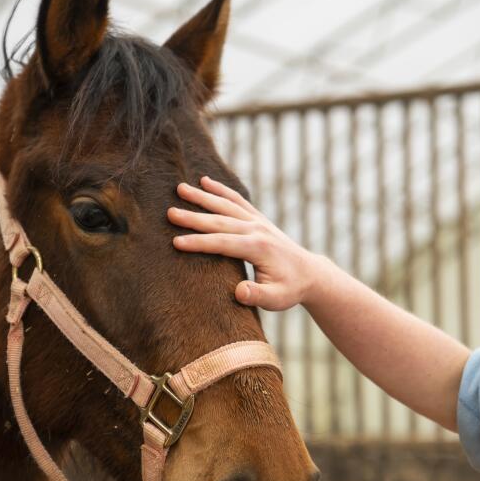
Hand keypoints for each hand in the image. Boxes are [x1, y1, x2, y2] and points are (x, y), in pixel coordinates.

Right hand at [168, 176, 325, 310]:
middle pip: (220, 221)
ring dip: (202, 196)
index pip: (223, 244)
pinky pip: (237, 200)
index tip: (176, 242)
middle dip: (193, 217)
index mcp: (258, 248)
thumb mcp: (277, 299)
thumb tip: (239, 292)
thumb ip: (258, 295)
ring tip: (180, 188)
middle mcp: (256, 230)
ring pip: (226, 205)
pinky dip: (221, 190)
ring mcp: (257, 222)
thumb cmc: (290, 289)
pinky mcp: (258, 219)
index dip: (199, 243)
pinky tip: (205, 181)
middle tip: (170, 212)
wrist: (310, 274)